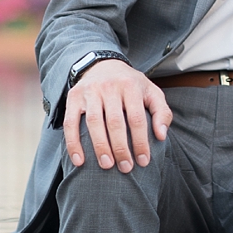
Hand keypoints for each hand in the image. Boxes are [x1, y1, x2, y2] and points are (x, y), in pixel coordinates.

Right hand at [63, 57, 170, 172]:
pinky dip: (73, 143)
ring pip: (93, 122)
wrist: (103, 64)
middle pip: (115, 122)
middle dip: (121, 148)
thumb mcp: (151, 92)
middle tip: (125, 167)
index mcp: (130, 86)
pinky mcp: (73, 97)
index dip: (140, 142)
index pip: (136, 118)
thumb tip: (160, 135)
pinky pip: (70, 122)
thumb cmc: (130, 85)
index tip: (143, 161)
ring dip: (100, 147)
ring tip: (107, 166)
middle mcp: (109, 86)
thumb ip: (162, 112)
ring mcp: (89, 91)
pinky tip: (79, 161)